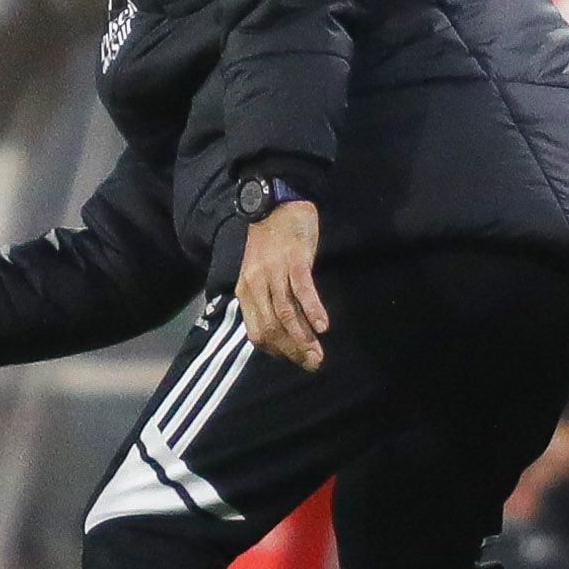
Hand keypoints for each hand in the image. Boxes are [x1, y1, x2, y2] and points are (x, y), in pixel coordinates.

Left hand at [236, 201, 328, 370]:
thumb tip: (281, 329)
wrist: (276, 204)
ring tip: (318, 354)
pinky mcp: (293, 261)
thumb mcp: (258, 273)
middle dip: (292, 351)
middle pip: (271, 327)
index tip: (294, 360)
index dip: (276, 350)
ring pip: (285, 314)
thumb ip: (265, 299)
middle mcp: (255, 285)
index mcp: (245, 291)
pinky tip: (323, 327)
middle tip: (312, 364)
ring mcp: (274, 273)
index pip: (256, 331)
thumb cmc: (270, 242)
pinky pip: (302, 291)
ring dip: (303, 338)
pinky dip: (313, 310)